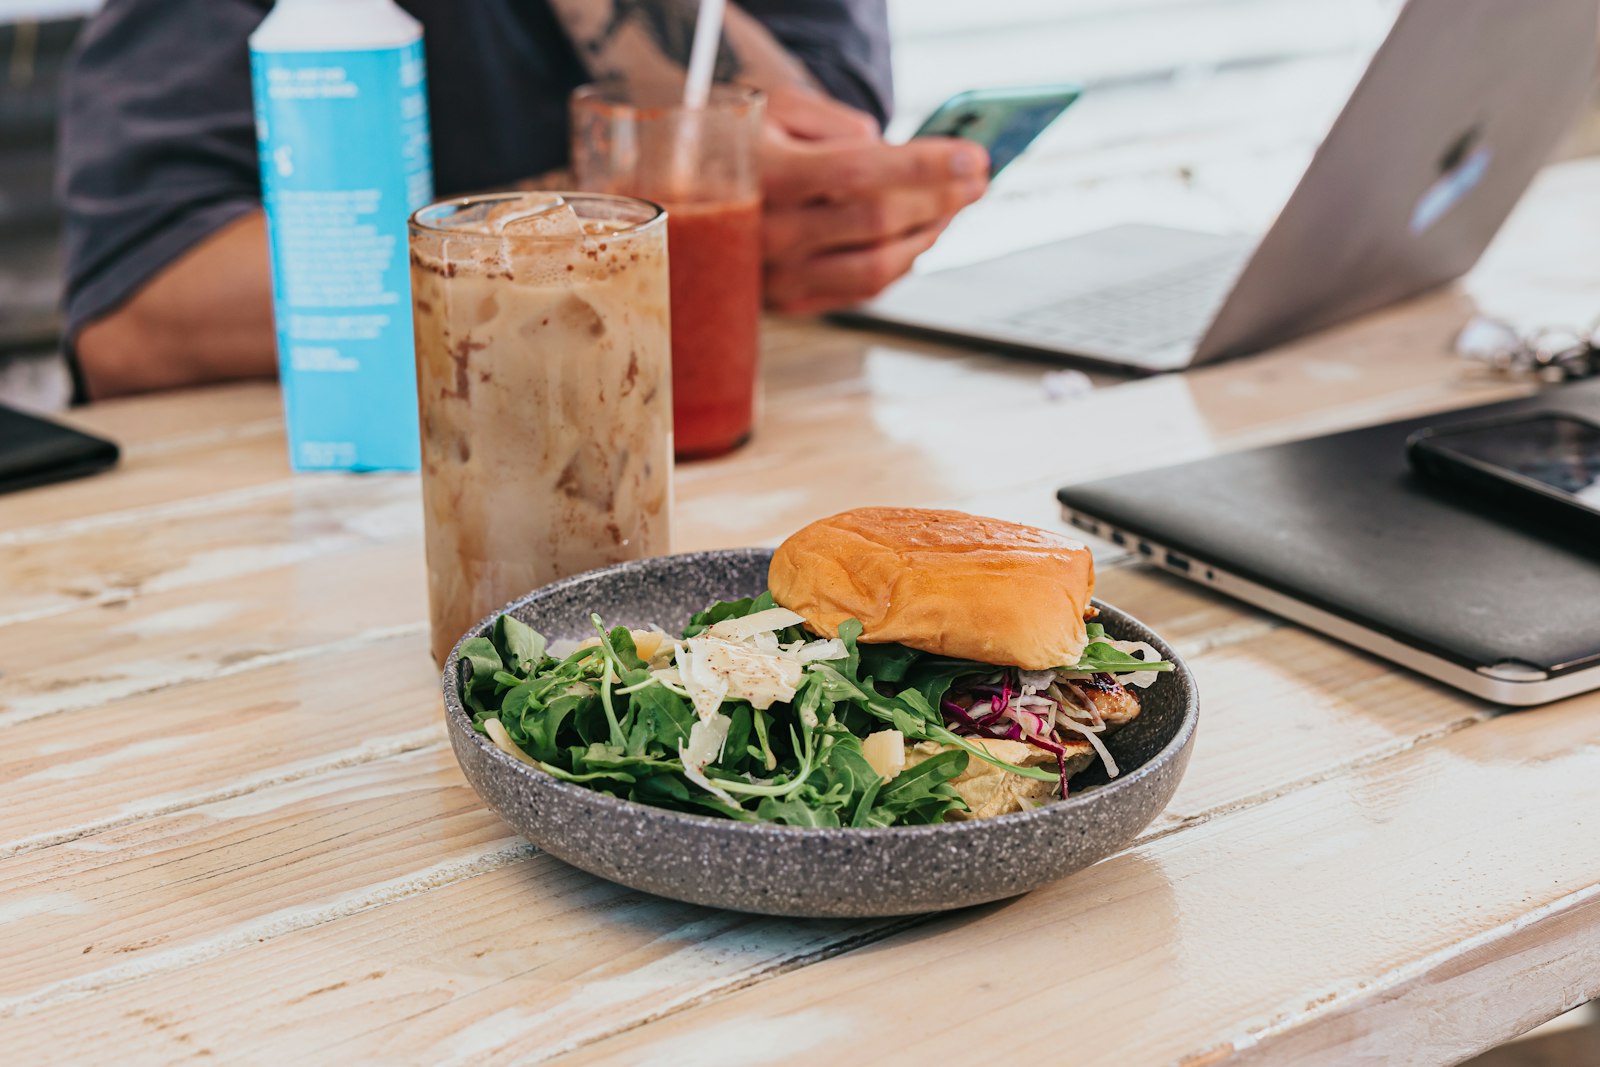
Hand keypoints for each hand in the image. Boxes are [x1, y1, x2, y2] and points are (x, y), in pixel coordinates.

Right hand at [759, 88, 988, 314]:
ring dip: (928, 235)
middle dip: (941, 198)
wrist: (684, 191)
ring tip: (954, 206)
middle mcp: (764, 234)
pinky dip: (903, 263)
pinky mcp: (788, 302)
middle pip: (875, 222)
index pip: (858, 174)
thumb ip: (835, 125)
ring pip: (876, 266)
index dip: (924, 166)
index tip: (973, 157)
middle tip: (976, 178)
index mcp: (759, 177)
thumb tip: (890, 154)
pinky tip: (922, 234)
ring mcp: (775, 276)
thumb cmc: (737, 142)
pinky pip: (862, 291)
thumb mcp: (776, 107)